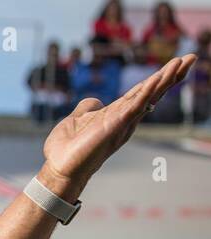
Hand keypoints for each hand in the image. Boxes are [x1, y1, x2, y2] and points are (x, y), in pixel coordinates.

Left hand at [39, 54, 195, 200]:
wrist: (59, 168)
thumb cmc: (66, 149)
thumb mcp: (76, 120)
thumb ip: (87, 109)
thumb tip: (94, 101)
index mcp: (117, 114)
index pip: (141, 93)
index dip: (157, 79)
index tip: (175, 63)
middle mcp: (125, 119)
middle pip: (153, 92)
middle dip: (171, 75)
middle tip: (190, 58)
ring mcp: (122, 123)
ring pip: (149, 96)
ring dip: (166, 79)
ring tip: (183, 62)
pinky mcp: (116, 126)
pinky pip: (135, 106)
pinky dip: (147, 92)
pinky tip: (157, 78)